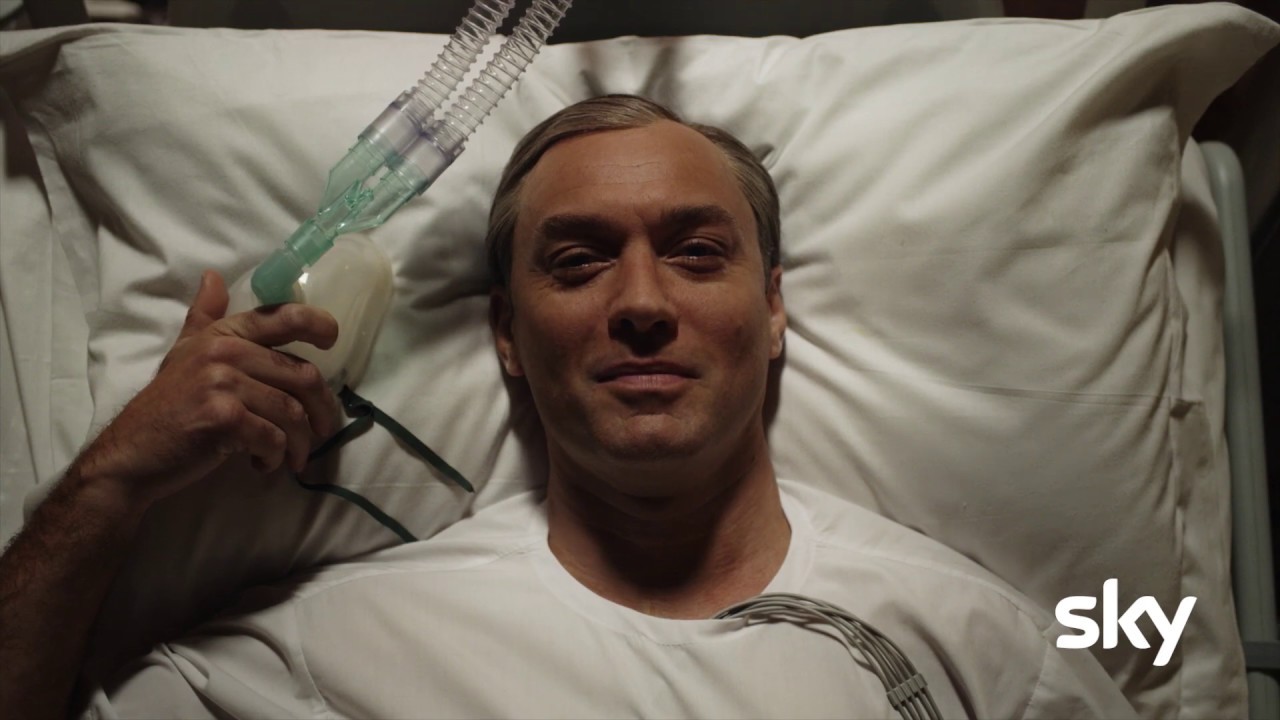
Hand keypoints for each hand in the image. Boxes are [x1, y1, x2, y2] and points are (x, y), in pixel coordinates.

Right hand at [76, 270, 341, 507]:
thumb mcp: (184, 354)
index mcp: (223, 334)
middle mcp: (224, 351)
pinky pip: (273, 437)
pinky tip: (265, 465)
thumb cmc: (166, 406)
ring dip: (300, 442)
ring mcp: (223, 382)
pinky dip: (276, 456)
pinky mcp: (223, 417)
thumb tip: (213, 276)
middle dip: (321, 408)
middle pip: (301, 375)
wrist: (130, 454)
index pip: (281, 317)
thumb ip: (204, 317)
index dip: (316, 324)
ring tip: (293, 457)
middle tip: (320, 432)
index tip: (332, 341)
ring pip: (291, 411)